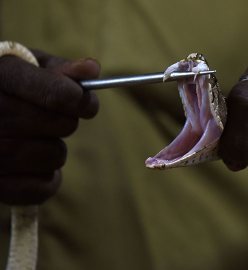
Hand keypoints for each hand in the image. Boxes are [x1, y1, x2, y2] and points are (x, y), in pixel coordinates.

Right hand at [0, 50, 99, 204]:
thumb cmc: (8, 88)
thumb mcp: (28, 68)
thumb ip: (60, 69)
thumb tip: (93, 69)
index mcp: (1, 76)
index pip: (57, 93)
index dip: (82, 100)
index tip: (88, 105)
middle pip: (61, 124)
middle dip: (66, 121)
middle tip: (53, 119)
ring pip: (54, 155)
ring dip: (55, 149)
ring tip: (35, 140)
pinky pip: (41, 189)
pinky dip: (47, 180)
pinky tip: (34, 166)